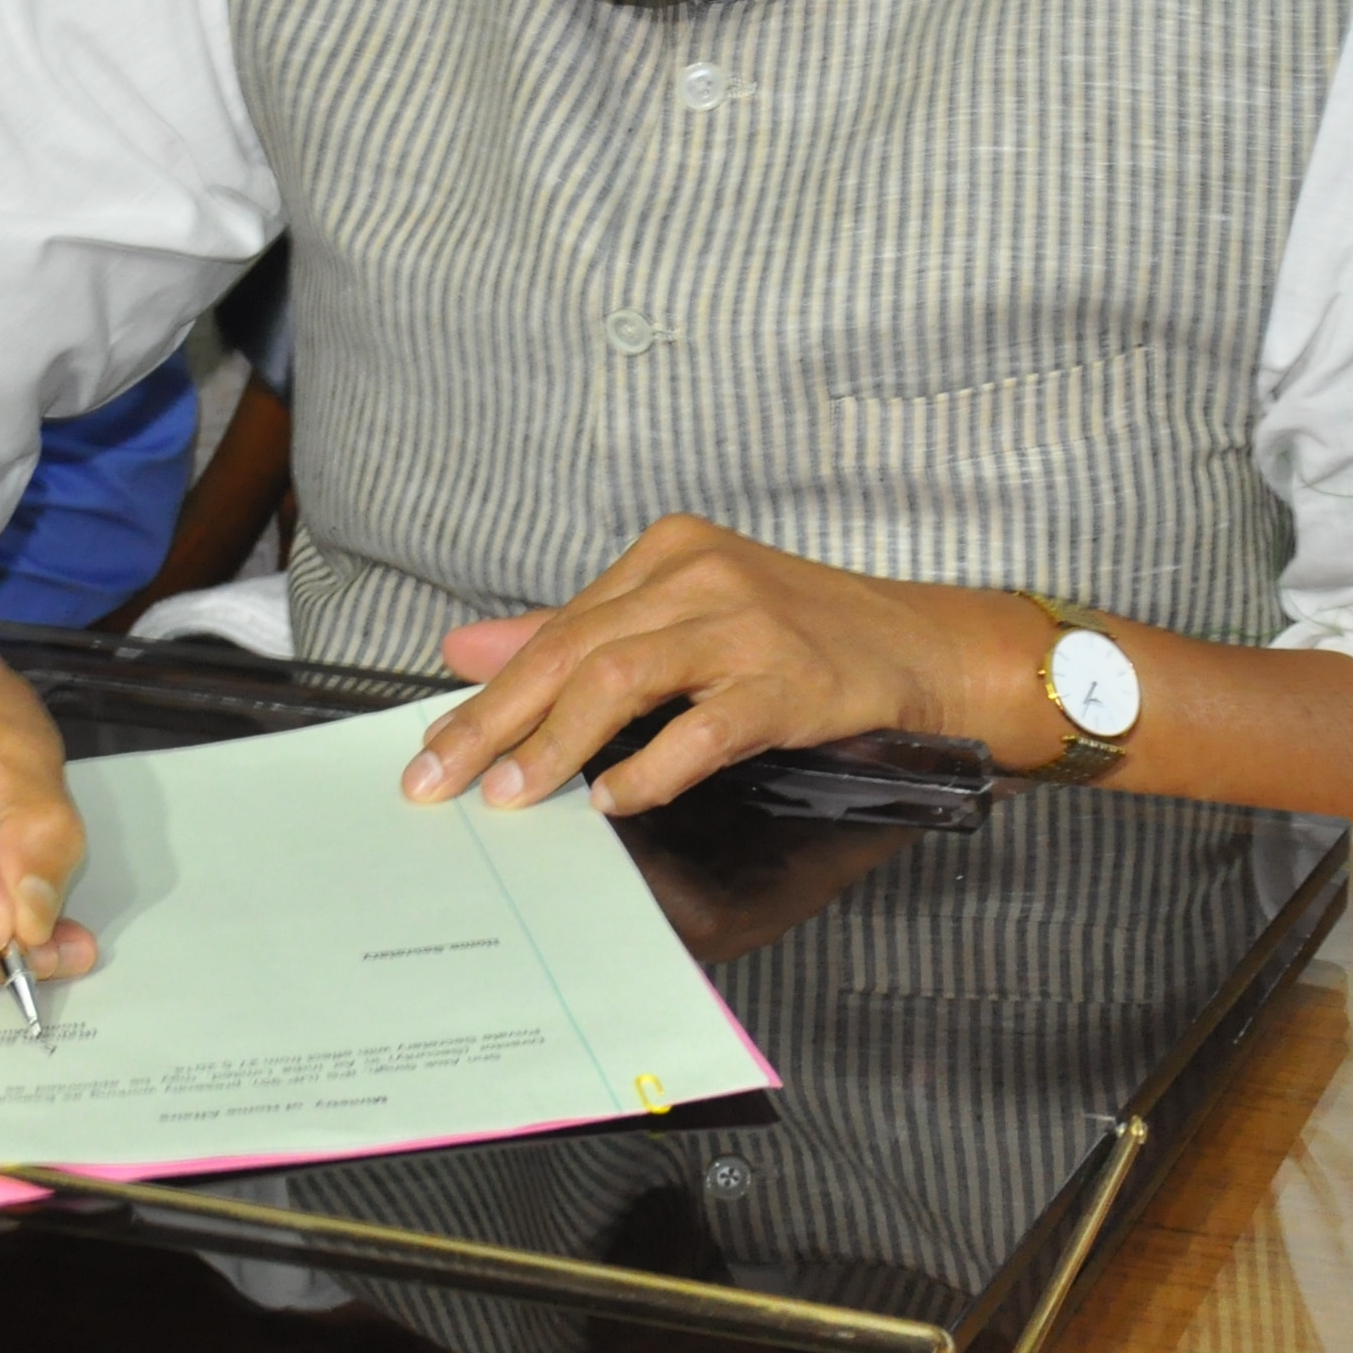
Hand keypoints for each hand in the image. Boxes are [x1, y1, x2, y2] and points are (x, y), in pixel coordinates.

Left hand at [404, 514, 1044, 818]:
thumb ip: (573, 632)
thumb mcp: (681, 616)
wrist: (920, 646)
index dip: (489, 694)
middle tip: (441, 782)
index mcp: (666, 553)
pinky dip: (651, 766)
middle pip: (574, 650)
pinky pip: (703, 726)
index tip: (431, 752)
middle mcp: (699, 575)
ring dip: (556, 743)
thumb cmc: (797, 635)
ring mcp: (745, 624)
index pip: (559, 629)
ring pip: (622, 678)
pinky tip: (614, 800)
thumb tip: (461, 650)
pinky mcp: (787, 680)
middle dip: (497, 721)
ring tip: (513, 796)